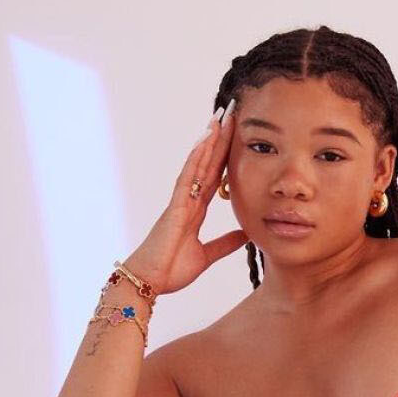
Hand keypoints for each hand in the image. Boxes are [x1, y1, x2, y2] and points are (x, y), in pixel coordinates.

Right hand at [125, 100, 247, 295]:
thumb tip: (246, 234)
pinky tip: (205, 141)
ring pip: (197, 164)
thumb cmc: (171, 270)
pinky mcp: (175, 207)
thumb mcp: (207, 255)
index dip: (226, 156)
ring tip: (220, 117)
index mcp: (195, 210)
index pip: (215, 177)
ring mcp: (180, 201)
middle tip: (230, 113)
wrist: (150, 283)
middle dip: (219, 139)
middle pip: (207, 163)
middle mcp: (188, 200)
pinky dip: (196, 158)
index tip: (237, 136)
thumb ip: (225, 243)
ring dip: (209, 140)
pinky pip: (187, 178)